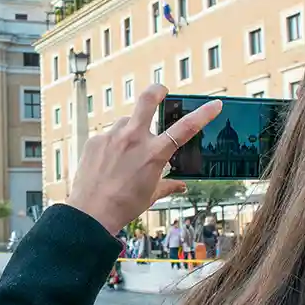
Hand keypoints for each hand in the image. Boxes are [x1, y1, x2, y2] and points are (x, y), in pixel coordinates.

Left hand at [67, 84, 220, 234]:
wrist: (91, 213)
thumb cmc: (123, 206)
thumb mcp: (151, 195)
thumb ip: (167, 185)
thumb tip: (181, 185)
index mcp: (154, 153)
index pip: (185, 128)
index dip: (203, 114)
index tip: (214, 104)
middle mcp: (134, 139)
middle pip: (148, 99)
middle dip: (157, 91)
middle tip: (161, 91)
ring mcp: (112, 137)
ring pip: (126, 122)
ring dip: (130, 131)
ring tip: (124, 154)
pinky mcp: (95, 140)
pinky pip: (108, 136)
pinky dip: (111, 146)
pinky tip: (107, 163)